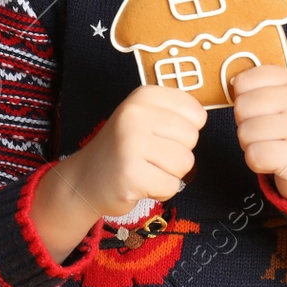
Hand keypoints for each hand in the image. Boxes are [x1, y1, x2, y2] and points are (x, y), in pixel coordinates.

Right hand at [62, 83, 207, 218]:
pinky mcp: (131, 175)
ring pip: (185, 163)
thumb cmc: (123, 149)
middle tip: (150, 155)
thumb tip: (202, 116)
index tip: (160, 135)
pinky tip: (140, 183)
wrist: (84, 180)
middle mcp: (135, 114)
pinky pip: (171, 186)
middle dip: (177, 153)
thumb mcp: (143, 117)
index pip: (196, 113)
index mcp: (143, 96)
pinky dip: (160, 191)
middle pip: (192, 138)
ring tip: (145, 169)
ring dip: (169, 173)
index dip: (184, 131)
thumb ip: (173, 112)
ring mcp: (131, 144)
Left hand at [229, 65, 286, 200]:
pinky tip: (273, 160)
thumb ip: (260, 86)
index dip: (242, 97)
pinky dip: (256, 162)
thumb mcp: (285, 96)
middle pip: (242, 106)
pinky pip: (254, 156)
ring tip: (270, 144)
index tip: (257, 108)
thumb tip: (233, 84)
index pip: (246, 80)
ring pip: (246, 132)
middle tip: (263, 131)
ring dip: (249, 144)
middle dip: (244, 122)